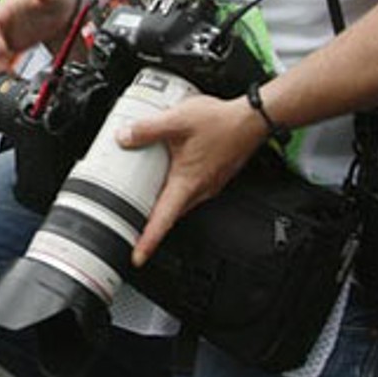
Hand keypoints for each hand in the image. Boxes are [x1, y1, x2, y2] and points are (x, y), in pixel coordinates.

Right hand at [0, 0, 87, 76]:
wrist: (68, 0)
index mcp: (8, 7)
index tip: (3, 50)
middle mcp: (5, 22)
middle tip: (7, 70)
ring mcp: (10, 34)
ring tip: (13, 76)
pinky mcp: (17, 44)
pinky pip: (5, 59)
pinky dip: (7, 69)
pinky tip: (18, 76)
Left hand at [119, 94, 264, 265]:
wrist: (252, 120)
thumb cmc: (222, 123)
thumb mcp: (177, 120)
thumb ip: (147, 129)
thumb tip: (124, 137)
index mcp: (188, 182)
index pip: (164, 220)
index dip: (149, 241)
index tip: (138, 257)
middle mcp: (200, 189)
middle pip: (170, 214)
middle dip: (152, 224)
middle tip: (131, 227)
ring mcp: (209, 184)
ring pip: (180, 202)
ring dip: (164, 204)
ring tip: (144, 199)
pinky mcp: (213, 176)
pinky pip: (190, 190)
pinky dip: (175, 189)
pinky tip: (168, 174)